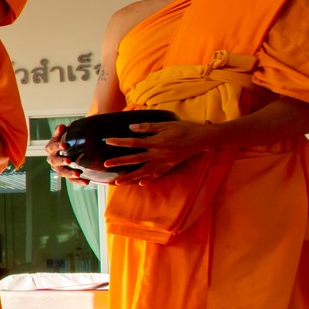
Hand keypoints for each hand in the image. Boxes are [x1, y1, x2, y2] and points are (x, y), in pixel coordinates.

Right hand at [43, 124, 89, 183]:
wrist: (65, 151)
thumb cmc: (63, 141)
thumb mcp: (60, 135)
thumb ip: (59, 131)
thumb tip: (62, 126)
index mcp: (50, 149)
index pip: (52, 148)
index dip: (57, 146)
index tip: (64, 145)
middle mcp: (52, 160)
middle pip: (55, 162)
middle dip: (62, 161)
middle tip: (69, 160)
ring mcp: (59, 169)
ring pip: (62, 172)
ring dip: (70, 173)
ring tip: (78, 174)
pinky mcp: (66, 175)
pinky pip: (71, 180)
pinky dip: (78, 181)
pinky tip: (86, 182)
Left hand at [104, 118, 219, 183]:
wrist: (203, 139)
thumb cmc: (184, 128)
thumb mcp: (166, 124)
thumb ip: (148, 127)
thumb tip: (131, 128)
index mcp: (157, 142)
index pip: (134, 142)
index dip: (120, 141)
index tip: (107, 141)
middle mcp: (159, 154)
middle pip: (136, 159)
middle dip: (120, 162)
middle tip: (106, 165)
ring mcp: (164, 162)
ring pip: (144, 171)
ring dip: (130, 177)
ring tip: (117, 182)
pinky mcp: (170, 166)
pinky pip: (157, 174)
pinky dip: (149, 179)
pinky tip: (140, 184)